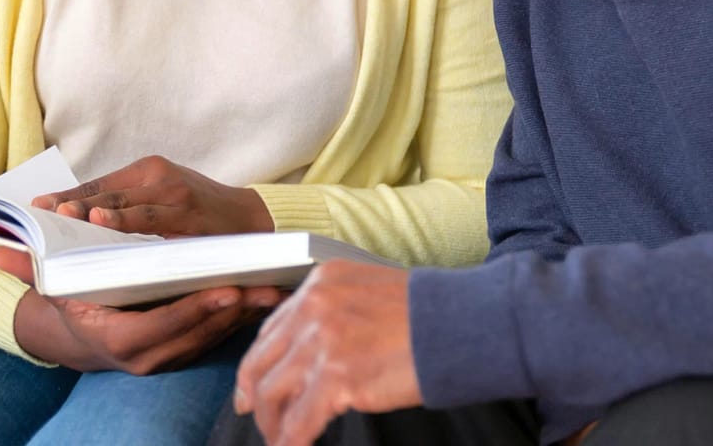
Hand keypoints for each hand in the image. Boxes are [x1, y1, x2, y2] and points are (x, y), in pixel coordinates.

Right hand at [0, 246, 281, 372]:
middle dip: (230, 314)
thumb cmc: (70, 305)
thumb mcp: (52, 289)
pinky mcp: (184, 351)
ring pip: (212, 340)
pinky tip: (267, 295)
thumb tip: (0, 254)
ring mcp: (166, 358)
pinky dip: (241, 319)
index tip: (223, 291)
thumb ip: (31, 271)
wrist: (78, 339)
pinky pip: (218, 338)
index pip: (158, 329)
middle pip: (194, 337)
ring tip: (274, 288)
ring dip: (244, 316)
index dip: (192, 313)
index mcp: (114, 338)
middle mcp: (143, 356)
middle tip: (261, 287)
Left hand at [33, 155, 272, 236]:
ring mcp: (173, 192)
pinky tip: (101, 224)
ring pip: (123, 202)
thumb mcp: (163, 200)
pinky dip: (122, 220)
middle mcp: (157, 175)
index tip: (36, 206)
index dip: (67, 195)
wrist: (251, 218)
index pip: (98, 184)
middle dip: (69, 203)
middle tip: (40, 213)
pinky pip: (148, 218)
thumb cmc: (201, 213)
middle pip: (104, 190)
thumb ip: (129, 205)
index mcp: (147, 170)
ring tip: (63, 216)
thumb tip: (82, 219)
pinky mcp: (187, 211)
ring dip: (91, 210)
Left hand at [233, 261, 420, 445]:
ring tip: (281, 439)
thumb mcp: (368, 293)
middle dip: (253, 396)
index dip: (258, 363)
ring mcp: (323, 341)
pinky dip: (290, 442)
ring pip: (272, 393)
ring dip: (273, 424)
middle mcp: (315, 306)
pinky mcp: (337, 376)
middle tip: (252, 416)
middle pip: (262, 361)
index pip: (273, 329)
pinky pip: (299, 422)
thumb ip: (335, 313)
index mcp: (321, 283)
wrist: (460, 322)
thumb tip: (310, 354)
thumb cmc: (427, 313)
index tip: (252, 385)